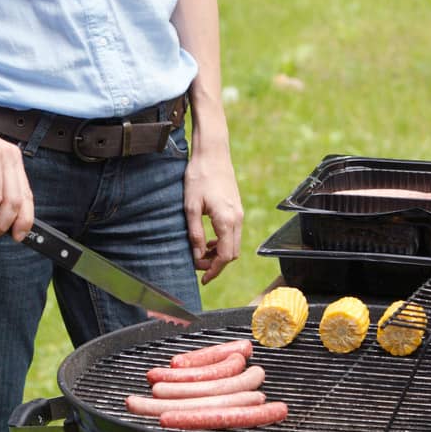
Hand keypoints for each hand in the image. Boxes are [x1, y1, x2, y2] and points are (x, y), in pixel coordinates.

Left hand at [183, 141, 242, 285]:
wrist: (212, 153)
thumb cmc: (199, 177)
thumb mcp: (191, 207)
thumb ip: (195, 234)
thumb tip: (197, 256)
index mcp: (227, 221)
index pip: (224, 256)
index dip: (213, 270)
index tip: (202, 278)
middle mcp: (237, 219)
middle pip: (232, 254)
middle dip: (217, 264)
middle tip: (199, 267)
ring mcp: (239, 213)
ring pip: (234, 244)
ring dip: (219, 253)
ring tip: (201, 254)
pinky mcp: (237, 208)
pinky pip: (233, 233)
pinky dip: (223, 242)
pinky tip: (209, 240)